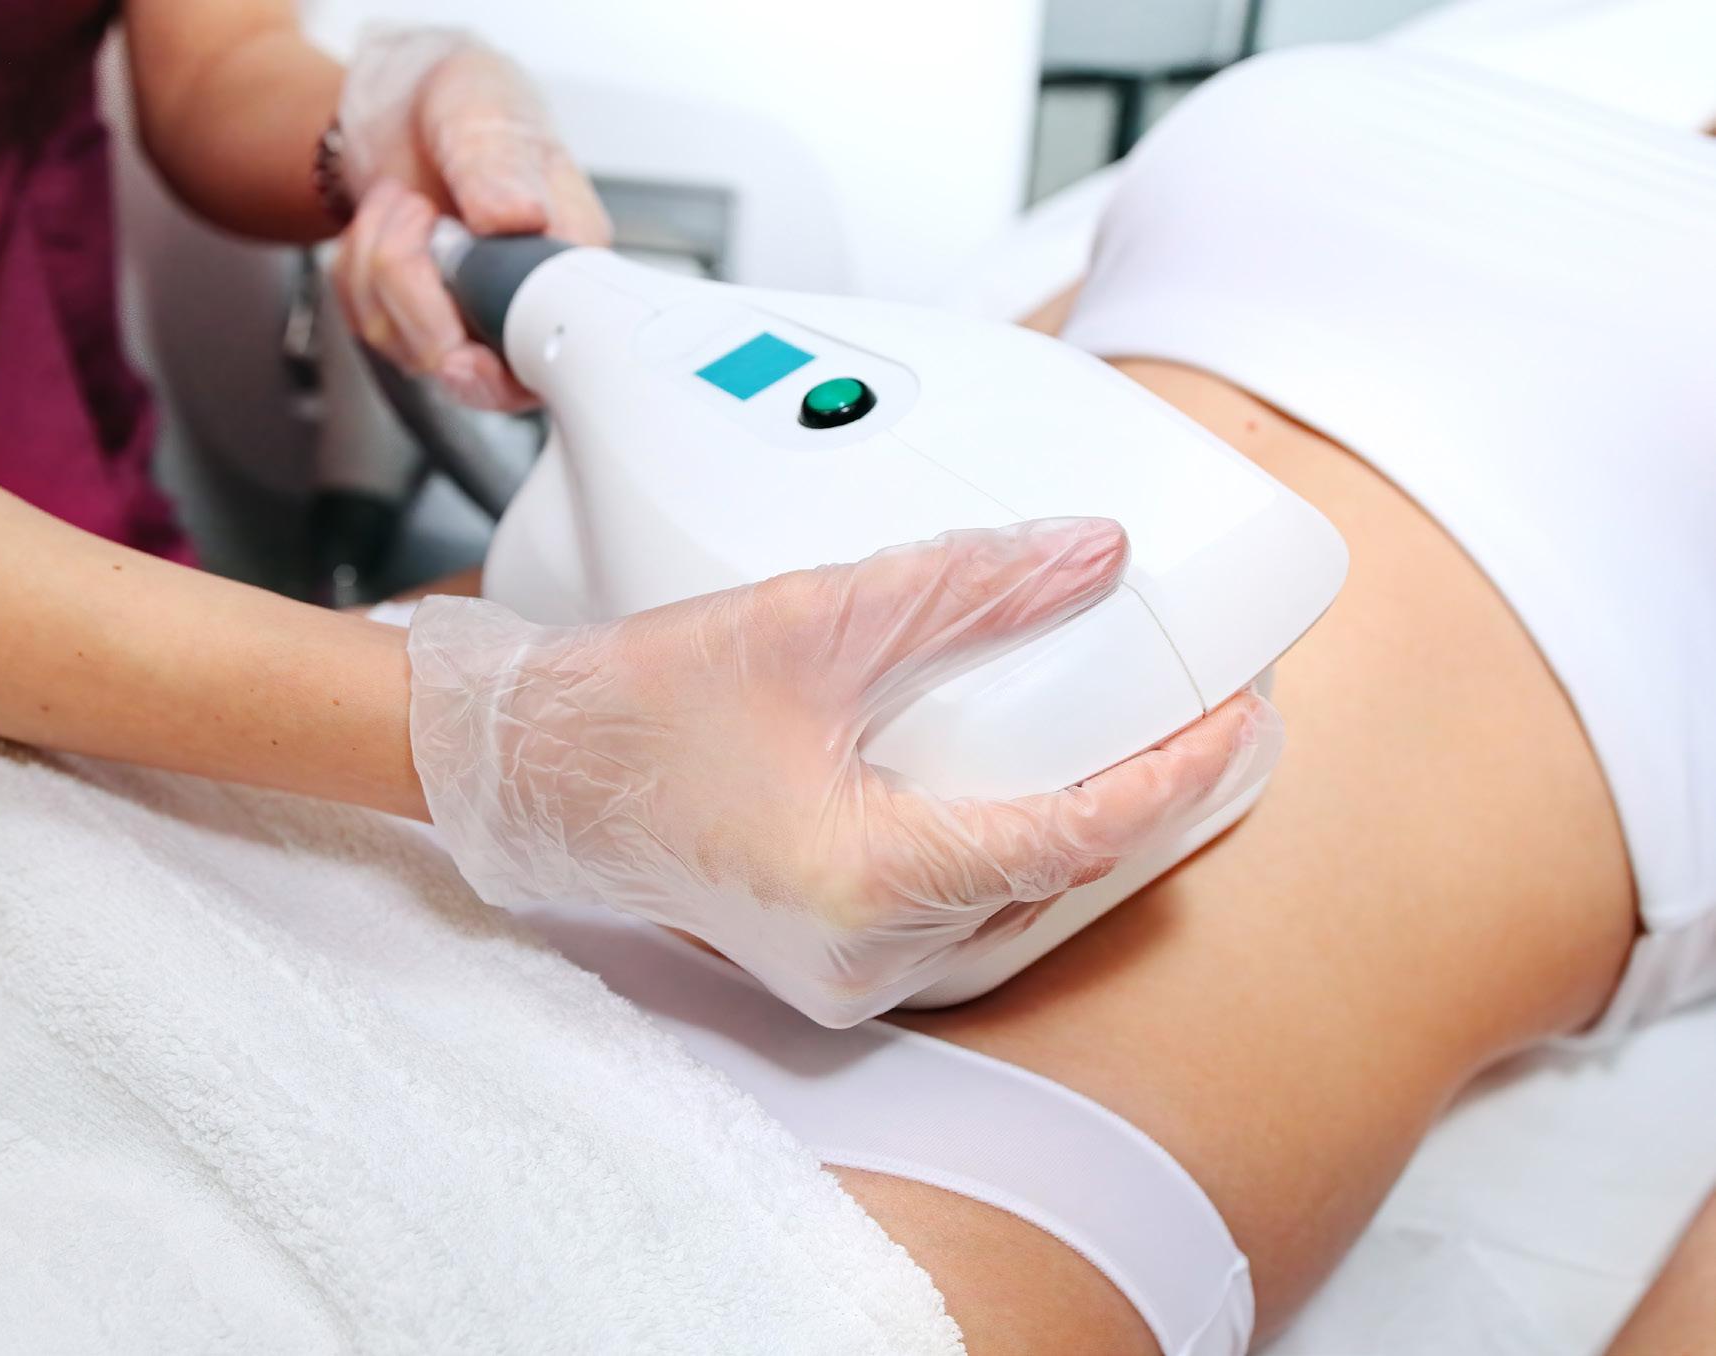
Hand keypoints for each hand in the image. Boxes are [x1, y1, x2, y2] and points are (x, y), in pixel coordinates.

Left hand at [330, 28, 610, 410]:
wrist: (406, 103)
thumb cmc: (466, 104)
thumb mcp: (486, 108)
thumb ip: (501, 163)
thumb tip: (519, 216)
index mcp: (565, 258)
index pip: (552, 353)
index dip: (501, 373)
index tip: (461, 355)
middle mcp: (521, 302)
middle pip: (467, 366)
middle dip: (416, 293)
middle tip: (420, 212)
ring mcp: (468, 320)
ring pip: (405, 347)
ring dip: (379, 264)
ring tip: (406, 204)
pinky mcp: (415, 323)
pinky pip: (366, 325)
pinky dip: (354, 271)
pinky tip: (385, 225)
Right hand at [406, 518, 1278, 1026]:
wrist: (528, 769)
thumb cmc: (631, 709)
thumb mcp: (807, 622)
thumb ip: (960, 587)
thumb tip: (1086, 556)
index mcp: (867, 882)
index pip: (1074, 836)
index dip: (1172, 775)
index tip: (1235, 716)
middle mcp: (866, 952)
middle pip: (1058, 879)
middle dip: (1146, 799)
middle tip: (1214, 721)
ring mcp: (847, 972)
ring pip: (1013, 904)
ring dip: (1081, 828)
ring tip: (1140, 745)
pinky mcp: (830, 961)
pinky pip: (960, 914)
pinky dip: (1011, 850)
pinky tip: (1031, 788)